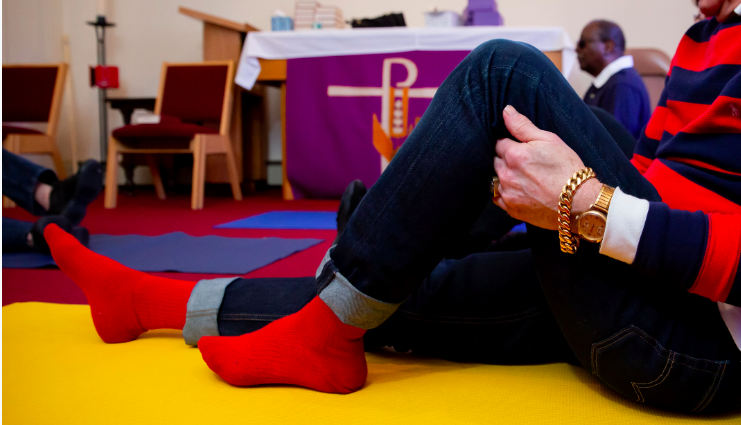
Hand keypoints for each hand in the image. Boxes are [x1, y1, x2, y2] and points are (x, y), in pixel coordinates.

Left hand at [493, 105, 600, 229]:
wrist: (579, 201)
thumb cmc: (567, 168)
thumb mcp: (548, 140)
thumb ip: (522, 125)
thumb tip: (506, 110)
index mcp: (513, 155)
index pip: (500, 144)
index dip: (511, 145)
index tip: (524, 150)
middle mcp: (506, 174)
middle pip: (496, 161)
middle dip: (507, 160)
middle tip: (527, 164)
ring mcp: (507, 193)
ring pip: (496, 180)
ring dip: (506, 177)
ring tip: (526, 179)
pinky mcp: (511, 209)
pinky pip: (499, 198)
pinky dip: (506, 194)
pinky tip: (522, 191)